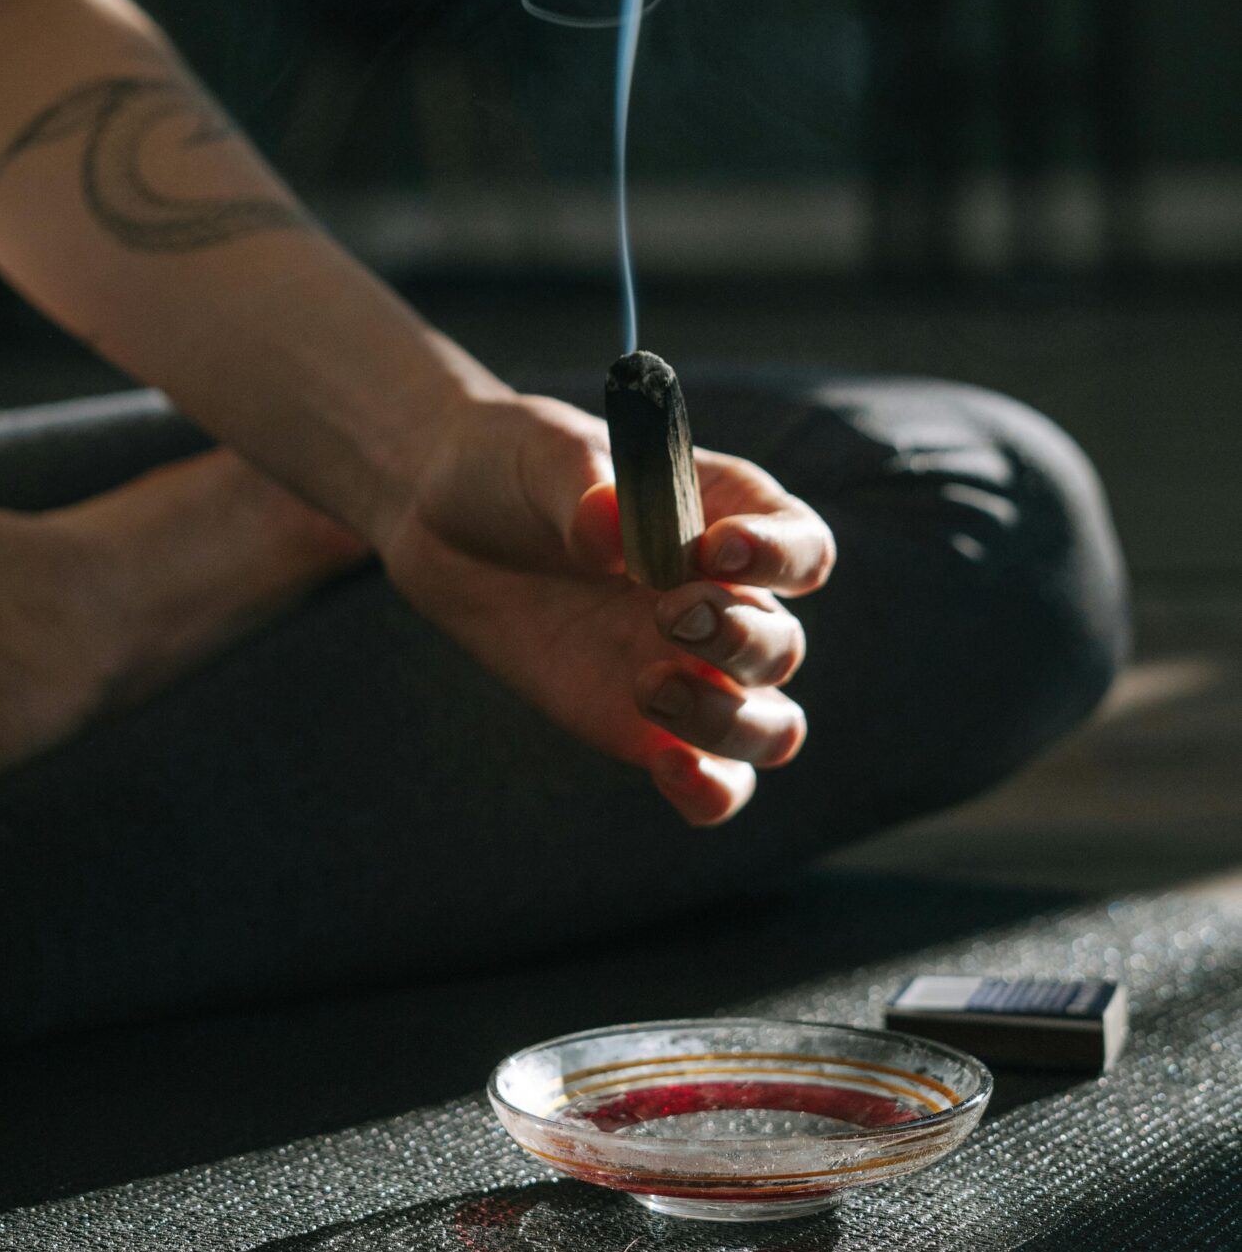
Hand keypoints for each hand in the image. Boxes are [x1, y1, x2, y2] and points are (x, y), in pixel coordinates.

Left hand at [379, 392, 833, 825]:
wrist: (449, 527)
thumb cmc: (516, 472)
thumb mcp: (542, 460)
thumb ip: (583, 493)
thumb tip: (610, 527)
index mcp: (730, 516)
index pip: (802, 546)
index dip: (779, 555)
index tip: (715, 551)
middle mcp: (729, 599)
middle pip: (783, 644)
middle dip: (736, 637)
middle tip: (666, 615)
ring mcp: (696, 671)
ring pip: (771, 726)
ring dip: (729, 720)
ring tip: (649, 687)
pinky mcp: (652, 729)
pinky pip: (718, 782)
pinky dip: (712, 790)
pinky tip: (668, 767)